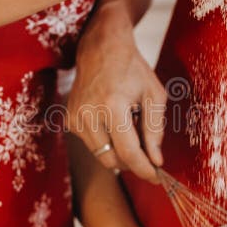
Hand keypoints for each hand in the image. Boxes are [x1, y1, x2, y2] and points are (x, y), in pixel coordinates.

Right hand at [68, 0, 166, 181]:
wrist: (101, 49)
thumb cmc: (132, 70)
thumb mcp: (154, 96)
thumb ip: (156, 130)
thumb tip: (156, 160)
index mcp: (112, 105)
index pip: (128, 152)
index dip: (144, 169)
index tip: (157, 177)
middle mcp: (88, 113)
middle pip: (112, 159)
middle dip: (133, 162)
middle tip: (148, 154)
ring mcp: (75, 117)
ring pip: (101, 155)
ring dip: (119, 150)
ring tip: (129, 126)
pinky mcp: (69, 120)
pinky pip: (92, 144)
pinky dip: (107, 141)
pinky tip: (113, 121)